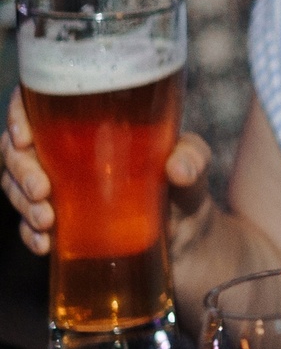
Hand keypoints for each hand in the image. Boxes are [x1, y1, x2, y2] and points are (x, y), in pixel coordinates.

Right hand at [6, 88, 213, 255]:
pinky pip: (27, 225)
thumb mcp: (195, 163)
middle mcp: (66, 152)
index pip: (37, 104)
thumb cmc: (185, 185)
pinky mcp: (60, 223)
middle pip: (17, 149)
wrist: (189, 239)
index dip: (18, 114)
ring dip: (20, 202)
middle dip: (19, 168)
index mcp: (89, 123)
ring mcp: (59, 188)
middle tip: (41, 189)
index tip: (24, 138)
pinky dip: (29, 234)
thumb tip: (177, 170)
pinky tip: (44, 244)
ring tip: (46, 220)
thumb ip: (192, 158)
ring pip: (14, 185)